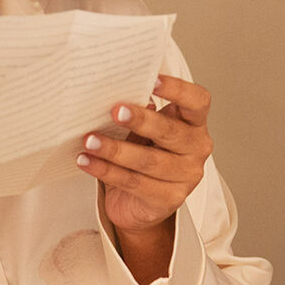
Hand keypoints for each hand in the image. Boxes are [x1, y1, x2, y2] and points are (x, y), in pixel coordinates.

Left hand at [76, 75, 214, 281]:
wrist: (141, 205)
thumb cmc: (144, 157)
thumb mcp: (144, 132)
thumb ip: (141, 115)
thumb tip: (119, 96)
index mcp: (194, 125)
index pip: (198, 102)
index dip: (178, 90)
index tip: (152, 80)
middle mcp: (197, 149)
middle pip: (171, 131)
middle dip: (141, 120)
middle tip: (115, 111)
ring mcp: (186, 177)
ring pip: (149, 161)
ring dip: (115, 150)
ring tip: (89, 141)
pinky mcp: (169, 200)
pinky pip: (134, 183)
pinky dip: (107, 171)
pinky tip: (87, 161)